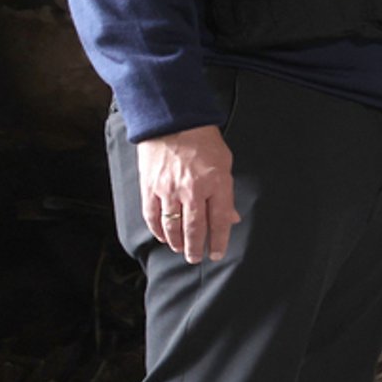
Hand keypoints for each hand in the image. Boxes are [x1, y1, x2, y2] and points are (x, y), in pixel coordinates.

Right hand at [136, 125, 240, 263]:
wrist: (172, 122)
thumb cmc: (203, 141)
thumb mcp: (225, 163)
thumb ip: (226, 193)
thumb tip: (231, 217)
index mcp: (216, 183)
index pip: (220, 220)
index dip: (219, 241)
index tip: (216, 254)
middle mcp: (193, 190)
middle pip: (195, 228)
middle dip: (196, 248)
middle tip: (196, 258)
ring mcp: (169, 190)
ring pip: (173, 226)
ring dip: (177, 243)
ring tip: (181, 250)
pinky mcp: (150, 188)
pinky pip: (153, 216)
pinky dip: (158, 230)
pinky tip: (163, 237)